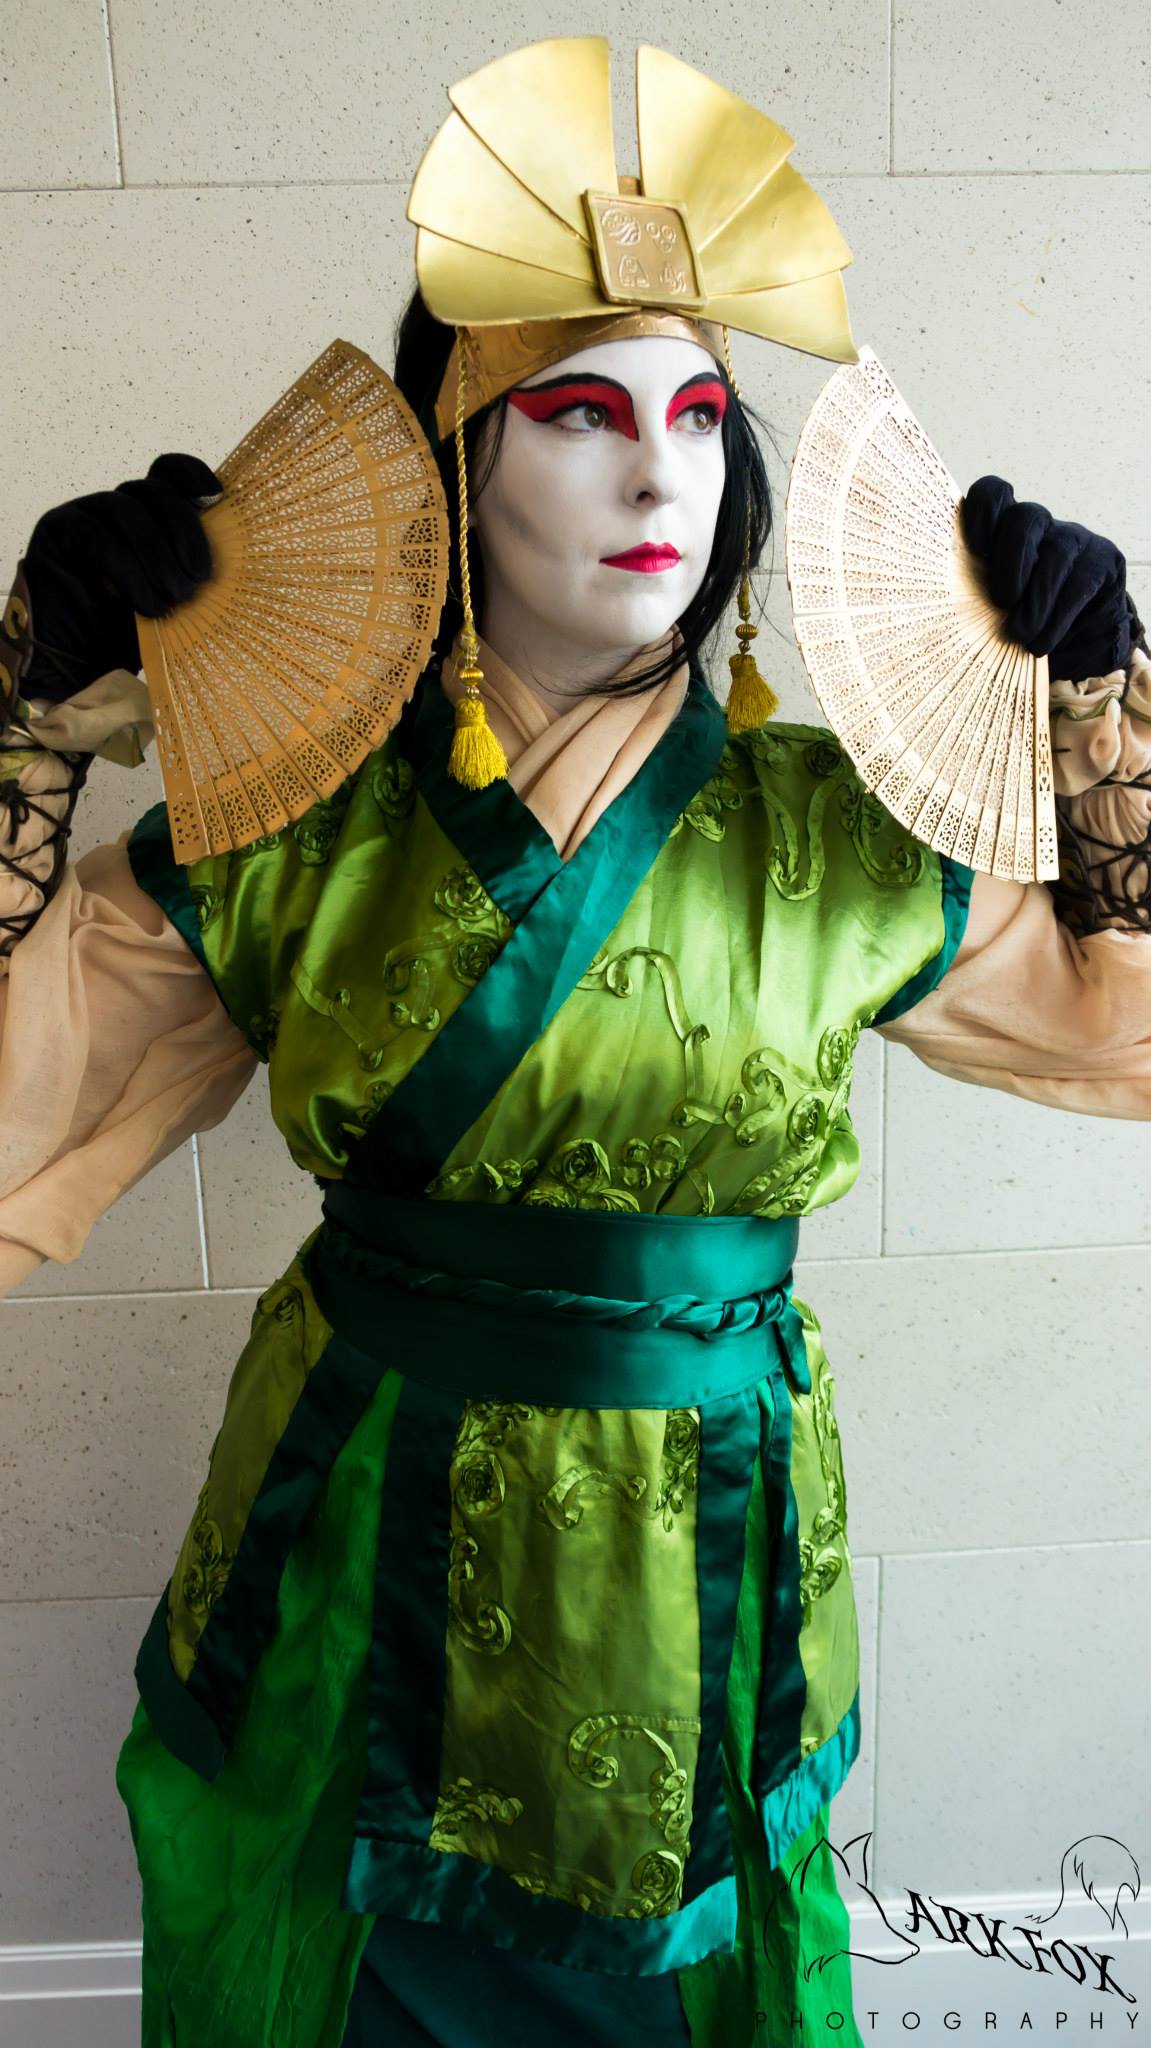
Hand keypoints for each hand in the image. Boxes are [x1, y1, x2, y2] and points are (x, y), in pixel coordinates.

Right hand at [6, 453, 222, 707]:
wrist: (82, 665)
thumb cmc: (131, 633)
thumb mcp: (174, 597)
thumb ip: (192, 567)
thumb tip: (236, 555)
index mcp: (147, 513)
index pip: (168, 472)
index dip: (191, 476)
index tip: (216, 498)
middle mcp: (114, 506)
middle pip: (154, 490)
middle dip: (185, 531)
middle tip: (200, 577)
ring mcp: (82, 513)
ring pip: (126, 511)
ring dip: (158, 557)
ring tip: (176, 598)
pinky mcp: (56, 531)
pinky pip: (97, 536)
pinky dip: (129, 572)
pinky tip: (147, 606)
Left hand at [961, 475, 1135, 683]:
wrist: (1076, 638)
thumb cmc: (1018, 619)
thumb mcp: (989, 606)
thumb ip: (973, 598)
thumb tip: (947, 617)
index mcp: (1003, 528)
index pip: (993, 495)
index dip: (981, 513)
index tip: (975, 550)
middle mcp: (1041, 526)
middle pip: (1026, 518)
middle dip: (1011, 561)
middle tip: (1001, 602)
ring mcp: (1074, 540)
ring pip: (1057, 552)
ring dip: (1036, 599)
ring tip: (1021, 634)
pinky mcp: (1104, 562)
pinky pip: (1080, 583)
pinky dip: (1058, 618)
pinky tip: (1043, 642)